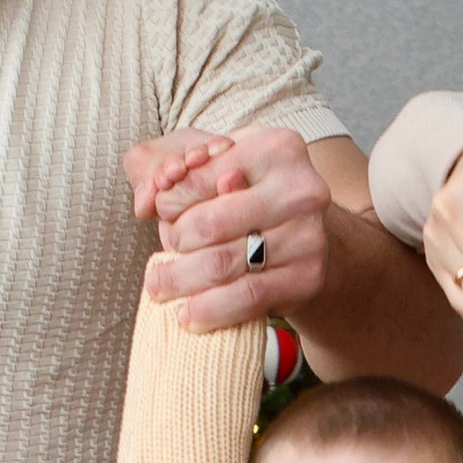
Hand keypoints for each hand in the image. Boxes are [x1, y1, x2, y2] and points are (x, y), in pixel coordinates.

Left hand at [128, 126, 330, 328]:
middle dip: (174, 244)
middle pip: (209, 224)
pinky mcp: (307, 277)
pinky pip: (246, 297)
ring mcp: (307, 236)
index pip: (200, 178)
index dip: (170, 200)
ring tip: (160, 288)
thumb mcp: (222, 163)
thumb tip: (150, 198)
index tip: (161, 213)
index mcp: (276, 148)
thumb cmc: (254, 197)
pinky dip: (210, 309)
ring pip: (223, 264)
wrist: (313, 239)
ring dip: (181, 281)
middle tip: (161, 254)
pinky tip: (189, 314)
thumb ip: (176, 165)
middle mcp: (299, 190)